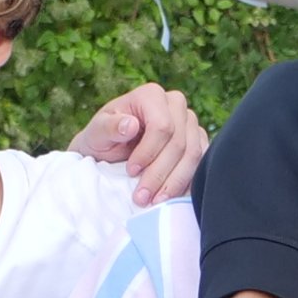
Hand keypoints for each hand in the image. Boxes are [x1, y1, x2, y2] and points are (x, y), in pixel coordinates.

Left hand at [71, 83, 206, 204]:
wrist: (110, 151)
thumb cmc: (102, 139)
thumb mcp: (97, 133)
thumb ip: (109, 127)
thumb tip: (131, 125)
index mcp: (151, 95)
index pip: (162, 126)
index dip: (148, 152)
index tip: (131, 171)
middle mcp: (175, 104)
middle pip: (179, 143)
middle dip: (160, 173)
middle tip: (142, 197)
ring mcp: (189, 122)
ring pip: (193, 155)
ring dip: (174, 183)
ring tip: (155, 201)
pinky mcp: (197, 141)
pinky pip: (201, 163)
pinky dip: (186, 183)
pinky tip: (170, 197)